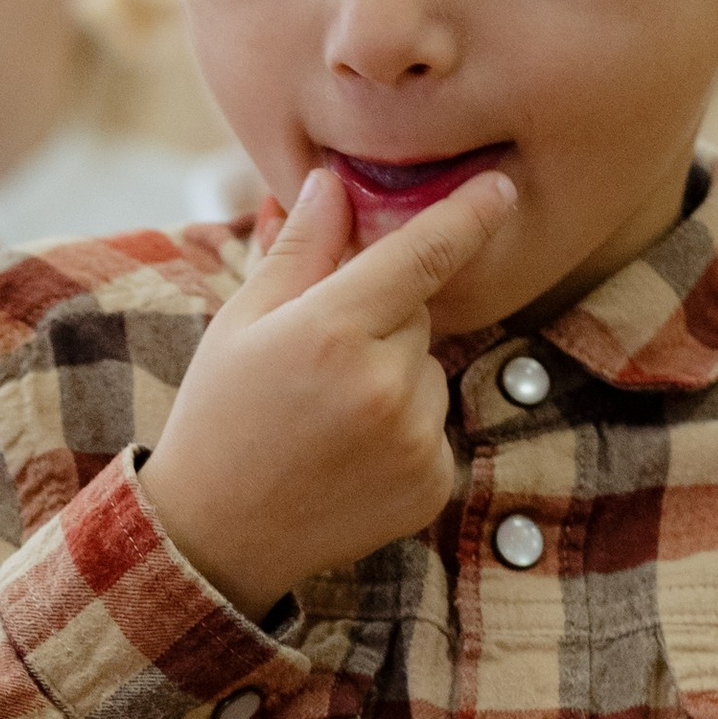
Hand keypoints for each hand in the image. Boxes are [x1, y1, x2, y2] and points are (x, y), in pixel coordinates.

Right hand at [141, 163, 515, 609]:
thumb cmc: (221, 415)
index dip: (465, 216)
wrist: (216, 534)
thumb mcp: (242, 323)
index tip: (500, 187)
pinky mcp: (432, 483)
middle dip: (382, 321)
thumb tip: (333, 184)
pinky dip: (405, 430)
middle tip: (318, 362)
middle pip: (420, 314)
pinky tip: (350, 453)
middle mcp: (383, 385)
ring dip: (396, 378)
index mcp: (331, 331)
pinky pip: (437, 425)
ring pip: (431, 371)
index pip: (421, 255)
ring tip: (330, 416)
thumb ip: (299, 250)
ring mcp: (413, 440)